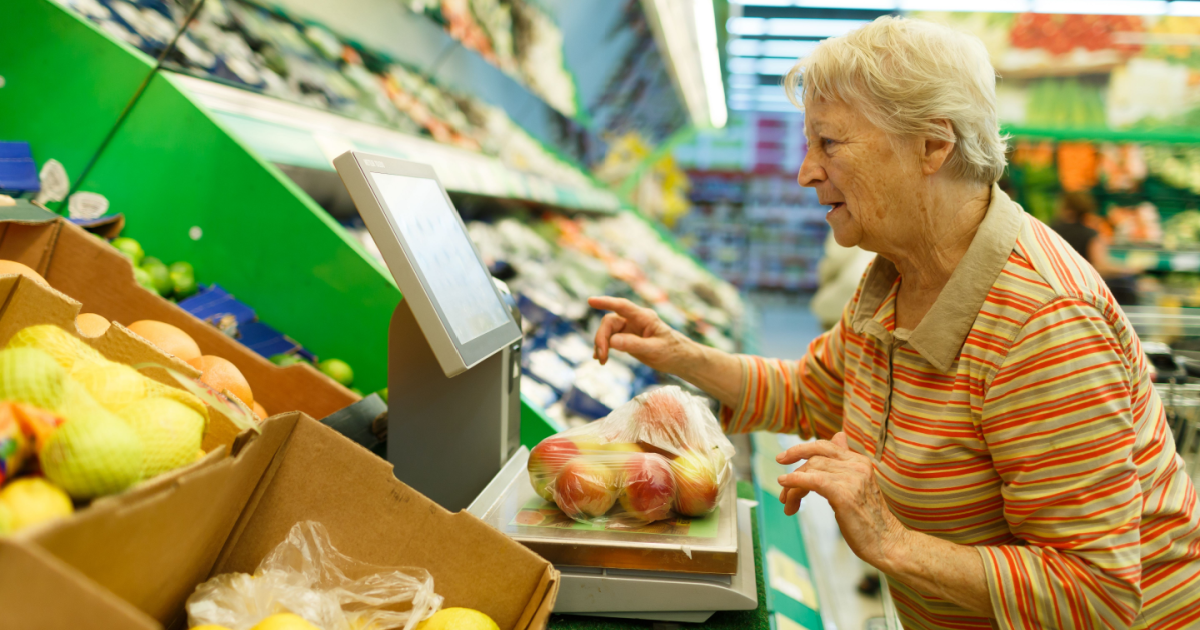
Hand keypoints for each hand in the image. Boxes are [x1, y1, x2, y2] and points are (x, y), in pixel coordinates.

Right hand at [588, 296, 696, 375]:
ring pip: (608, 331)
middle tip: (602, 357)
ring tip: (602, 361)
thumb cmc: (672, 352)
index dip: (606, 302)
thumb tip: (612, 341)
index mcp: (644, 317)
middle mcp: (635, 320)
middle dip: (602, 338)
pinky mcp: (628, 338)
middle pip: (610, 322)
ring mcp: (630, 329)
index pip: (622, 306)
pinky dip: (604, 348)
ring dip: (602, 345)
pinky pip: (611, 339)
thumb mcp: (655, 349)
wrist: (680, 359)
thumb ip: (634, 344)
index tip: (591, 301)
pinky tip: (601, 359)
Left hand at [776, 432, 909, 571]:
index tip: (782, 459)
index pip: (824, 446)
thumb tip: (838, 435)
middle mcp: (857, 466)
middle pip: (814, 460)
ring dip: (792, 488)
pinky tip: (785, 486)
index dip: (800, 449)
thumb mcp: (857, 484)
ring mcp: (852, 479)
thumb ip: (845, 461)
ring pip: (810, 471)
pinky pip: (813, 481)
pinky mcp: (844, 494)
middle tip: (782, 494)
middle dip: (793, 475)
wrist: (888, 543)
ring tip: (787, 504)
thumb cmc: (869, 518)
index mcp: (859, 461)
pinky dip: (795, 482)